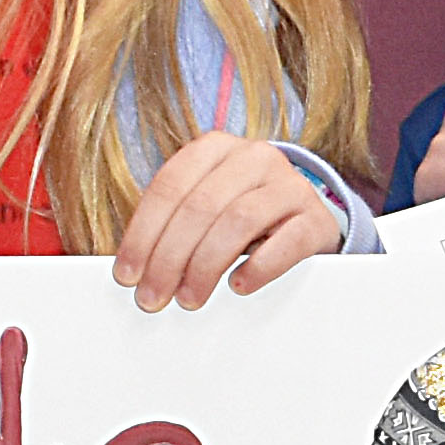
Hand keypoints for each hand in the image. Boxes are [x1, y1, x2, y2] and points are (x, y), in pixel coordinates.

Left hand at [111, 131, 343, 308]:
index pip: (170, 186)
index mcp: (216, 147)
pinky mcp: (316, 218)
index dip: (143, 234)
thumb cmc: (243, 217)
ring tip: (190, 298)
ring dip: (206, 265)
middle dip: (169, 257)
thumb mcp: (205, 207)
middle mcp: (254, 157)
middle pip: (200, 206)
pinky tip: (238, 286)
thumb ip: (172, 225)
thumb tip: (136, 269)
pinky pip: (286, 242)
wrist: (304, 219)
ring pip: (238, 221)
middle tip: (154, 296)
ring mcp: (289, 185)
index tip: (127, 274)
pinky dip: (258, 267)